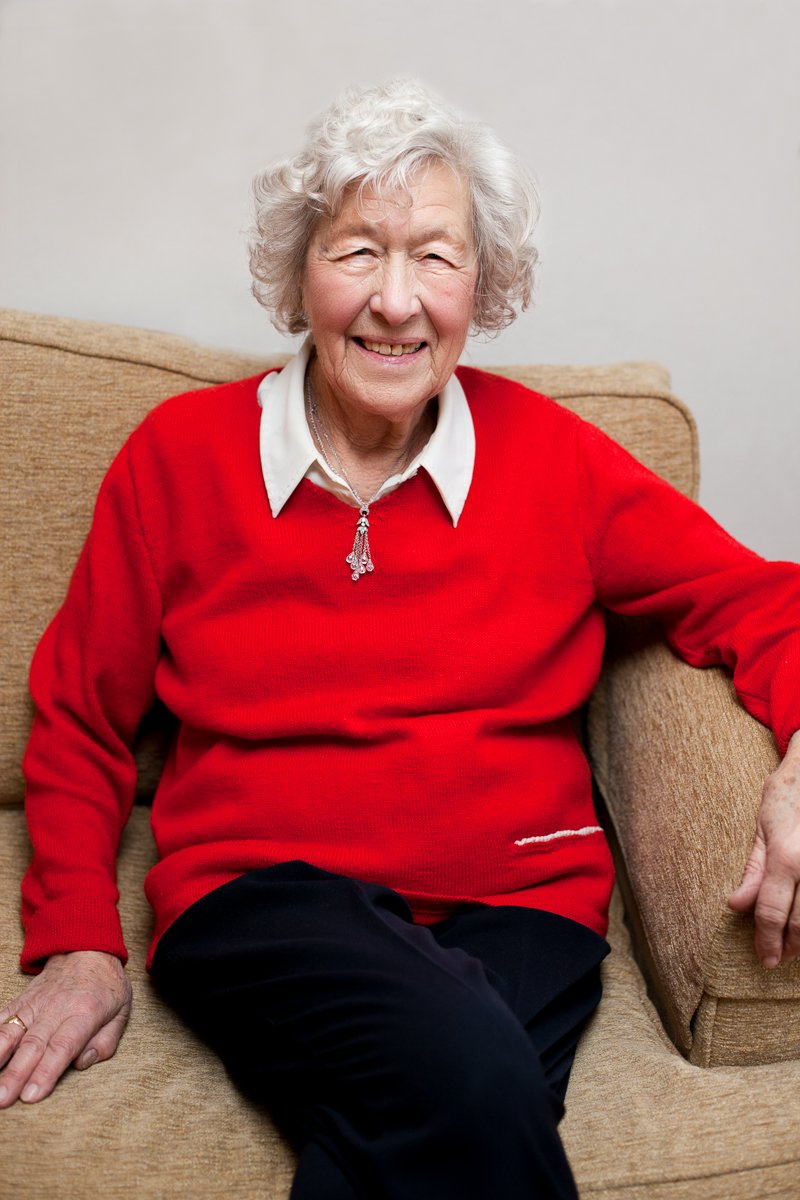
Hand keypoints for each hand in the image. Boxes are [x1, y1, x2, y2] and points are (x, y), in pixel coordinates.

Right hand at [0, 950, 130, 1105]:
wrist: (86, 948)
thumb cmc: (106, 984)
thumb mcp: (122, 1009)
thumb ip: (106, 1040)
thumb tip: (83, 1063)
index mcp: (85, 1012)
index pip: (63, 1046)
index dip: (46, 1072)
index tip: (31, 1095)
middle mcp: (56, 1009)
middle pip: (33, 1045)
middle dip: (16, 1075)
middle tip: (3, 1100)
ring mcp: (35, 1005)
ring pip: (12, 1034)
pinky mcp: (21, 1002)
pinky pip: (2, 1019)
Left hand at [729, 730, 799, 967]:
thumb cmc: (790, 795)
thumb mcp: (764, 827)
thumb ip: (754, 870)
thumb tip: (736, 906)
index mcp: (787, 857)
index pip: (773, 912)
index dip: (767, 941)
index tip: (764, 959)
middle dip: (790, 947)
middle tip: (779, 957)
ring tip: (796, 945)